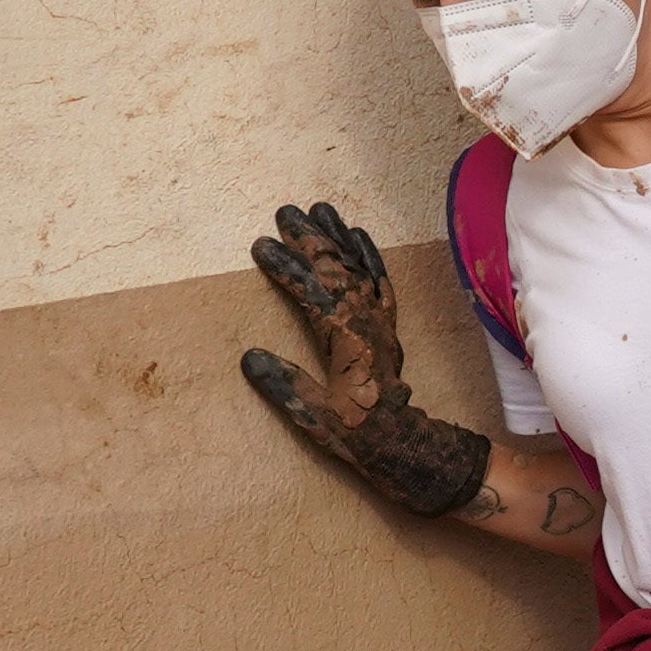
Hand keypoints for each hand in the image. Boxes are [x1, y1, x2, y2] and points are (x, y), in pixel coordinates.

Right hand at [239, 201, 490, 517]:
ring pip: (358, 268)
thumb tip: (249, 356)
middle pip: (336, 269)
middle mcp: (365, 322)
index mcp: (345, 340)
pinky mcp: (386, 325)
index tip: (261, 245)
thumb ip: (285, 385)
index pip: (311, 293)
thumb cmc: (356, 432)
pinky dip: (369, 255)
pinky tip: (359, 236)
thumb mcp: (314, 414)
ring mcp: (379, 321)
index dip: (286, 267)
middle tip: (285, 211)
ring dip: (338, 238)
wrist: (401, 442)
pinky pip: (380, 281)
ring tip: (319, 208)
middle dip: (310, 239)